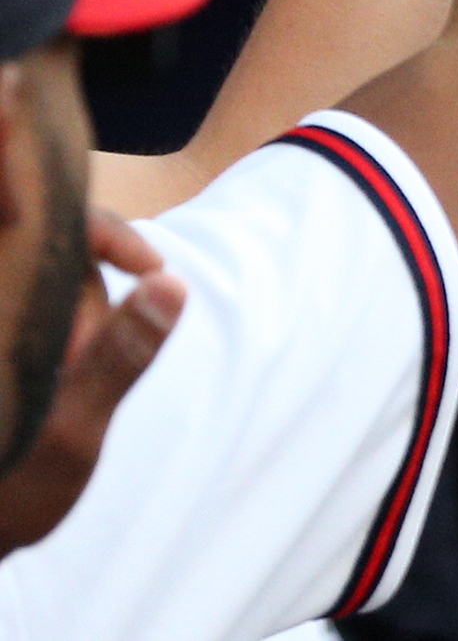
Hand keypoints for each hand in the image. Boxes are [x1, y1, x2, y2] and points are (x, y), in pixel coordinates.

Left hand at [0, 211, 182, 554]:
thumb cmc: (5, 497)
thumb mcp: (70, 432)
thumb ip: (121, 355)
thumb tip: (171, 282)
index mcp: (1, 319)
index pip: (51, 229)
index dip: (107, 235)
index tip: (153, 270)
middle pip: (49, 259)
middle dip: (89, 300)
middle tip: (84, 364)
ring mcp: (4, 331)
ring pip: (43, 286)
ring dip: (76, 323)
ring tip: (69, 381)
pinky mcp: (10, 344)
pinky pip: (39, 310)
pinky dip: (64, 330)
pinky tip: (64, 370)